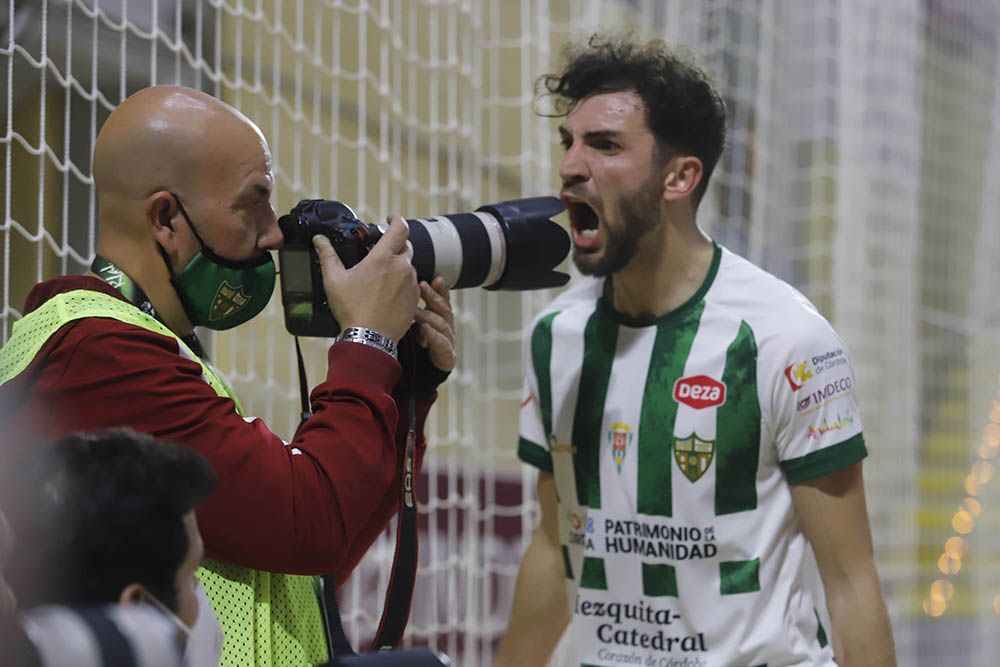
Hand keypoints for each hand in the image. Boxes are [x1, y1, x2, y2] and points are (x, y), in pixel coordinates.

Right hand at [313, 214, 418, 341]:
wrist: (370, 339)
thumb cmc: (352, 309)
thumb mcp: (334, 280)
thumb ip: (328, 255)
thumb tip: (319, 239)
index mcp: (383, 258)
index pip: (400, 228)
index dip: (397, 219)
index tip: (390, 219)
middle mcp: (402, 267)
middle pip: (405, 246)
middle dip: (394, 246)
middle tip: (379, 254)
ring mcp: (411, 284)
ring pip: (408, 266)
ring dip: (397, 267)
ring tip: (380, 278)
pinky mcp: (415, 299)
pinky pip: (411, 284)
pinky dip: (402, 283)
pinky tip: (387, 294)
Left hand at [413, 277, 455, 371]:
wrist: (412, 379)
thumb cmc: (407, 349)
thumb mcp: (404, 325)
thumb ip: (405, 310)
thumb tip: (391, 287)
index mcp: (437, 320)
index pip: (442, 301)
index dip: (441, 290)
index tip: (435, 278)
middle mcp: (445, 330)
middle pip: (444, 309)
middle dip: (434, 297)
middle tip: (421, 287)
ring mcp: (448, 343)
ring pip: (444, 325)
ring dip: (429, 315)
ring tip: (415, 310)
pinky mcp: (448, 358)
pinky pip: (443, 344)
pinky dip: (434, 335)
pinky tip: (424, 329)